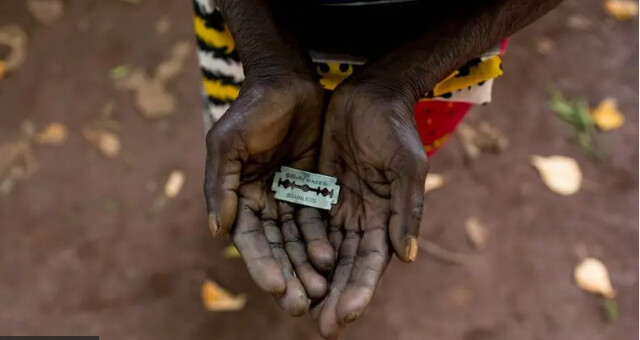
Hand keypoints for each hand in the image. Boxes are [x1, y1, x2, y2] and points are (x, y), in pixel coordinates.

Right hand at [204, 75, 334, 314]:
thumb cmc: (252, 109)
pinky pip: (319, 221)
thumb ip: (220, 185)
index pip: (250, 240)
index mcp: (238, 197)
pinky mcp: (313, 189)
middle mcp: (263, 203)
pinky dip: (322, 241)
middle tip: (301, 305)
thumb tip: (217, 231)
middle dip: (287, 276)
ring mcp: (289, 197)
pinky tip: (332, 260)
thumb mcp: (228, 143)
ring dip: (306, 267)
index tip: (276, 288)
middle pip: (275, 248)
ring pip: (298, 241)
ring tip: (320, 292)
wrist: (287, 82)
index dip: (262, 264)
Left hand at [313, 84, 428, 337]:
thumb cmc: (395, 128)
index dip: (359, 290)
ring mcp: (339, 207)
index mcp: (386, 218)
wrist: (371, 94)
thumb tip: (407, 257)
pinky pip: (305, 225)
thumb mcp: (406, 166)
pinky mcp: (318, 191)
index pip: (371, 263)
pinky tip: (286, 269)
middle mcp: (362, 219)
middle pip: (346, 266)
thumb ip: (407, 210)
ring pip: (323, 252)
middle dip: (335, 296)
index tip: (344, 316)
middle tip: (321, 328)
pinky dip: (297, 248)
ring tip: (299, 307)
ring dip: (313, 280)